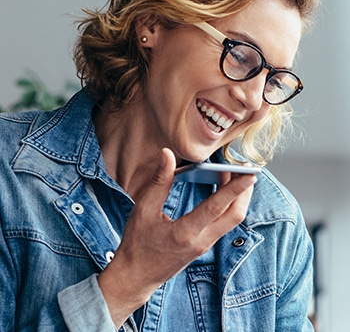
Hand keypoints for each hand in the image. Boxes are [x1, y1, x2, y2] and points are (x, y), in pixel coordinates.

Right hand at [98, 148, 256, 326]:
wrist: (136, 277)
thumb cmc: (137, 244)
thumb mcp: (144, 210)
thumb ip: (159, 181)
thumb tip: (167, 155)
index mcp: (185, 233)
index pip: (216, 207)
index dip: (235, 188)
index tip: (250, 174)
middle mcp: (201, 241)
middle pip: (235, 215)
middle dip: (245, 191)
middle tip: (246, 169)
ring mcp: (205, 245)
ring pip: (232, 220)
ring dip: (238, 198)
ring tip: (235, 175)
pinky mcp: (204, 245)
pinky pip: (224, 223)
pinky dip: (228, 205)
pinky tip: (222, 191)